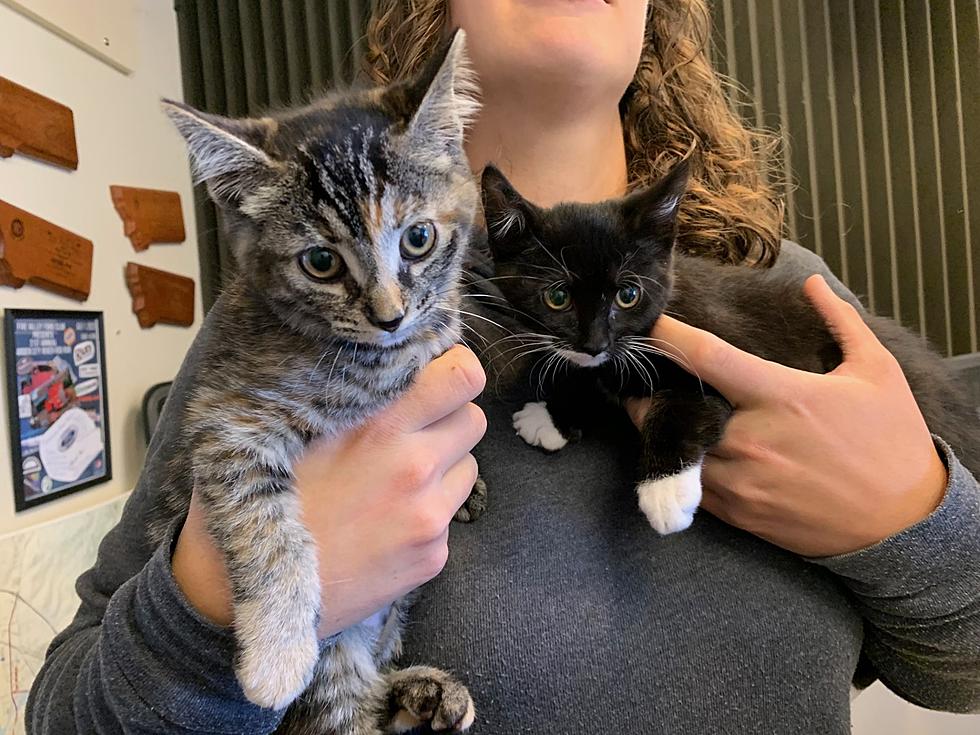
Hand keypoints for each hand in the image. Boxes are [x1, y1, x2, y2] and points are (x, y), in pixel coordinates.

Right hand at [173, 345, 486, 636]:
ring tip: (395, 480)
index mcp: (380, 425)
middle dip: (449, 418)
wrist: (244, 591)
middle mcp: (414, 466)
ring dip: (444, 465)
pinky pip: (450, 514)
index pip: (462, 375)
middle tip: (411, 430)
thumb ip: (347, 394)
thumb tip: (383, 361)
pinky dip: (428, 512)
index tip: (434, 377)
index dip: (454, 370)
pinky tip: (384, 523)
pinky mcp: (432, 557)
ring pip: (468, 465)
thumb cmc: (259, 499)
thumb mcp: (288, 426)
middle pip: (473, 418)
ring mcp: (428, 515)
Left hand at [625, 275, 946, 556]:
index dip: (669, 336)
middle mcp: (754, 439)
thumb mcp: (877, 371)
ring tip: (655, 411)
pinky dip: (681, 464)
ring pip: (676, 450)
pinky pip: (692, 485)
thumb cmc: (892, 441)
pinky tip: (683, 449)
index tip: (649, 325)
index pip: (707, 357)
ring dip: (660, 430)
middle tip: (641, 377)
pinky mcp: (741, 513)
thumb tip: (811, 282)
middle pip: (674, 408)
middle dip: (650, 391)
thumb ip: (840, 320)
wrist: (906, 523)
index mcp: (782, 395)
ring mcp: (743, 481)